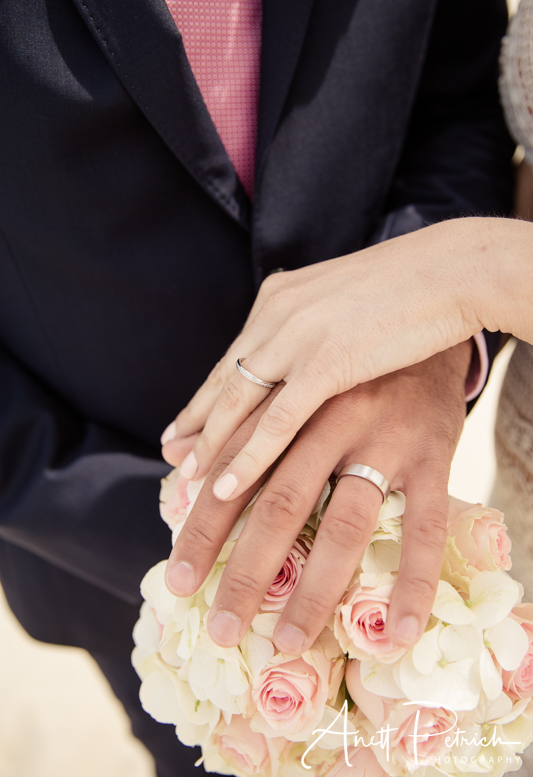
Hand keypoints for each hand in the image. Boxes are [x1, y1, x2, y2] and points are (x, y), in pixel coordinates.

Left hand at [161, 219, 482, 502]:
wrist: (452, 270)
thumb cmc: (407, 290)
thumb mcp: (341, 301)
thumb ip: (310, 326)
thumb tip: (298, 359)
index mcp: (278, 298)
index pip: (232, 358)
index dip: (204, 398)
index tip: (181, 428)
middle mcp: (276, 314)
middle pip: (224, 381)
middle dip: (194, 424)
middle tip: (171, 456)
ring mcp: (298, 337)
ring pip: (239, 402)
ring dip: (211, 445)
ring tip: (186, 480)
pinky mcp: (328, 361)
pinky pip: (277, 419)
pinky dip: (249, 455)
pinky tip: (225, 485)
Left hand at [165, 341, 470, 651]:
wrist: (421, 314)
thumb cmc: (341, 358)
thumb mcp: (284, 376)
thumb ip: (231, 413)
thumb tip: (170, 446)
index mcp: (289, 401)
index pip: (236, 473)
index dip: (203, 527)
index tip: (178, 579)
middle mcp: (331, 419)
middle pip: (280, 506)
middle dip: (246, 571)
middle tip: (221, 628)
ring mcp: (385, 439)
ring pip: (346, 524)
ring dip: (315, 589)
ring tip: (289, 640)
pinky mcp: (433, 455)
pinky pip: (425, 525)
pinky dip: (414, 580)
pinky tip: (399, 630)